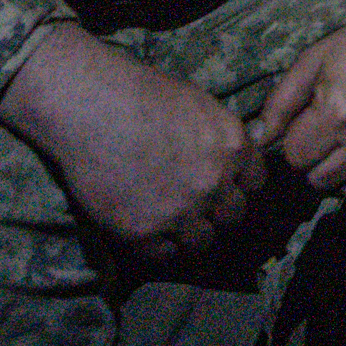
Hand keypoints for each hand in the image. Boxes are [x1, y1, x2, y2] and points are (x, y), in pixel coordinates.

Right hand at [0, 23, 261, 259]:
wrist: (89, 107)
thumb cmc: (139, 92)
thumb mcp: (197, 103)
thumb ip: (219, 136)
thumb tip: (231, 155)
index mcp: (231, 146)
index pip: (256, 182)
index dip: (239, 184)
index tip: (224, 185)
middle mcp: (213, 183)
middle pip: (234, 215)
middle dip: (217, 210)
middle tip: (195, 204)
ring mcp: (180, 211)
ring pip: (202, 241)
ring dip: (190, 232)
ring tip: (170, 220)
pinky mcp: (144, 232)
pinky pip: (163, 254)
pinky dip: (156, 245)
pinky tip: (144, 226)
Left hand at [254, 0, 345, 198]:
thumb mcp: (315, 60)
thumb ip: (281, 103)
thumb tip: (259, 139)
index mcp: (337, 113)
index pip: (295, 157)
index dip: (297, 141)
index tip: (309, 124)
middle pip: (319, 180)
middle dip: (317, 159)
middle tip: (329, 134)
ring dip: (343, 173)